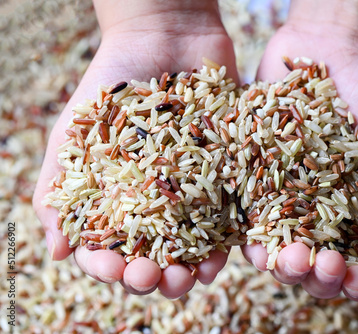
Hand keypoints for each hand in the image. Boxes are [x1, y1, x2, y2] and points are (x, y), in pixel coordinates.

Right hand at [33, 0, 238, 297]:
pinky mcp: (225, 177)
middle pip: (152, 254)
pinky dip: (226, 240)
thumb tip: (55, 250)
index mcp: (117, 199)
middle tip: (153, 279)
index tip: (113, 269)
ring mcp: (192, 192)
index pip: (108, 247)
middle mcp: (155, 203)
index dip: (107, 265)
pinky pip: (228, 217)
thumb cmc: (112, 83)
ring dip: (191, 268)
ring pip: (193, 245)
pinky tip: (223, 255)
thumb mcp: (75, 133)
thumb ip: (58, 187)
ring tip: (193, 277)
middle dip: (152, 275)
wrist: (165, 38)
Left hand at [242, 0, 357, 300]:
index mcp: (356, 216)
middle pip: (313, 266)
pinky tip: (253, 241)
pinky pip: (246, 213)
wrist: (335, 50)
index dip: (357, 281)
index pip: (356, 266)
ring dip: (280, 265)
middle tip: (322, 266)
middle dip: (318, 277)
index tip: (356, 277)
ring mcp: (282, 197)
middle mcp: (317, 213)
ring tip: (287, 257)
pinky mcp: (252, 176)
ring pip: (275, 249)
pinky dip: (248, 234)